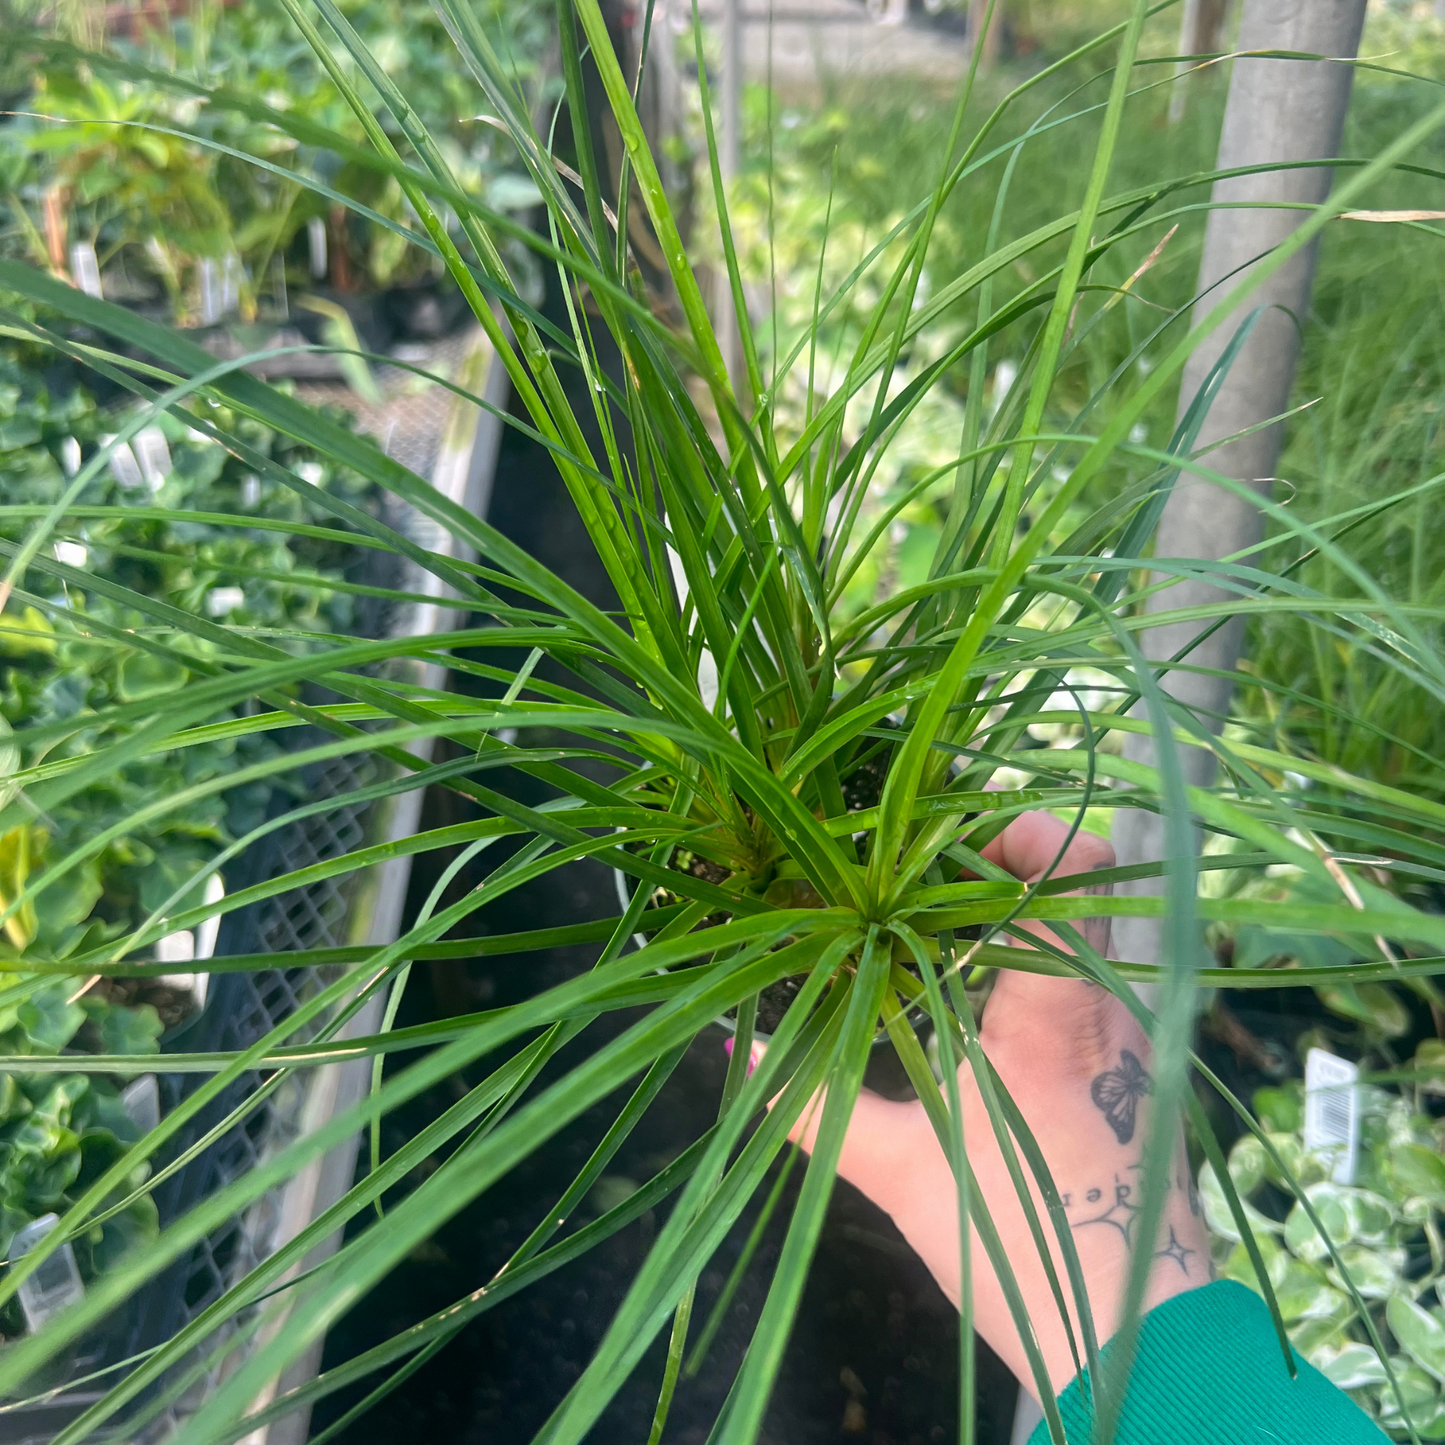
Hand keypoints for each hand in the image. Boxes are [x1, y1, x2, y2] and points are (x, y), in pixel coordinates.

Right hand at [779, 811, 1209, 1396]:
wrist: (1131, 1333)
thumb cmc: (1021, 1240)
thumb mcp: (899, 1170)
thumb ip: (813, 1103)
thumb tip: (734, 1051)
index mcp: (1056, 1010)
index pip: (1074, 867)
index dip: (1023, 830)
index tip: (955, 845)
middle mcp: (1111, 1003)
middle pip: (1082, 885)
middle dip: (1001, 871)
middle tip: (925, 888)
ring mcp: (1136, 1035)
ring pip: (1088, 934)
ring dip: (1018, 924)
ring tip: (943, 945)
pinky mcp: (1138, 1069)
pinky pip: (1093, 983)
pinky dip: (1038, 973)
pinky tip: (982, 1013)